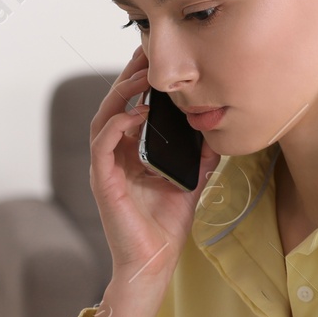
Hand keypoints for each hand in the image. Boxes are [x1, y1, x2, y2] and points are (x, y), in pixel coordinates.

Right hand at [89, 46, 223, 292]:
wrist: (154, 263)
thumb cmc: (166, 227)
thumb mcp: (191, 180)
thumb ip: (199, 156)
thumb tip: (215, 128)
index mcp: (129, 154)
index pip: (128, 107)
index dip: (138, 81)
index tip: (154, 59)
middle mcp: (114, 157)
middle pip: (112, 105)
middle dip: (127, 77)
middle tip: (144, 53)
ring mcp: (105, 169)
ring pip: (103, 118)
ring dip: (120, 95)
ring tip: (141, 78)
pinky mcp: (103, 182)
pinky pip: (102, 144)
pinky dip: (117, 124)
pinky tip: (137, 113)